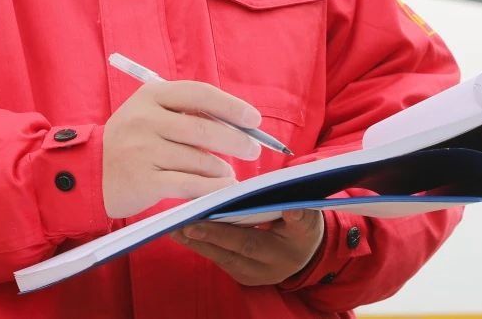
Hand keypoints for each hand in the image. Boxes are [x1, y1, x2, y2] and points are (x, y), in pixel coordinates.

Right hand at [102, 80, 261, 218]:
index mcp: (150, 95)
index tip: (254, 119)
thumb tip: (236, 124)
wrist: (91, 172)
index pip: (199, 94)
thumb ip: (186, 113)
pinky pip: (190, 184)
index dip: (231, 106)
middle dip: (235, 140)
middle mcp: (145, 120)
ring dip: (221, 168)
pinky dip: (213, 187)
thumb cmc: (132, 141)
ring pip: (198, 159)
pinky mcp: (144, 181)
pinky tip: (224, 188)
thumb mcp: (151, 114)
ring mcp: (143, 150)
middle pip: (202, 129)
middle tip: (253, 149)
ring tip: (228, 173)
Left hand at [170, 209, 324, 285]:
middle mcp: (263, 270)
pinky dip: (201, 244)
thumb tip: (293, 207)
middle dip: (201, 237)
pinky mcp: (240, 274)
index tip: (196, 222)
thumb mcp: (309, 220)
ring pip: (219, 257)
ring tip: (173, 227)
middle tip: (177, 224)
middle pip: (227, 253)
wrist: (305, 254)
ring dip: (195, 242)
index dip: (221, 233)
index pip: (247, 243)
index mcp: (280, 254)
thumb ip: (300, 215)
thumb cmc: (303, 229)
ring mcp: (250, 275)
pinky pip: (218, 258)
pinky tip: (183, 233)